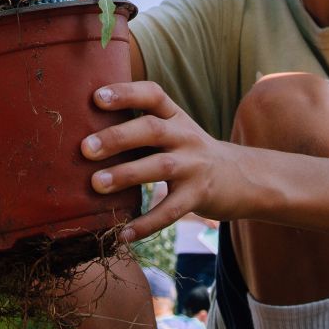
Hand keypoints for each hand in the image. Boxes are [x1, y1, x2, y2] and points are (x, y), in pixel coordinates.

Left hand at [83, 82, 238, 240]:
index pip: (153, 95)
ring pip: (160, 167)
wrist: (243, 178)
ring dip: (126, 175)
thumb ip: (141, 127)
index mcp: (176, 116)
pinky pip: (171, 211)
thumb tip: (85, 132)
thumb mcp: (175, 130)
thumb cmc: (191, 153)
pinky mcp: (199, 196)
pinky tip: (123, 234)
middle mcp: (186, 136)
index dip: (126, 93)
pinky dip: (146, 224)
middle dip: (117, 138)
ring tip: (96, 184)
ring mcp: (195, 166)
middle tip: (85, 148)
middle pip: (151, 129)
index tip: (96, 98)